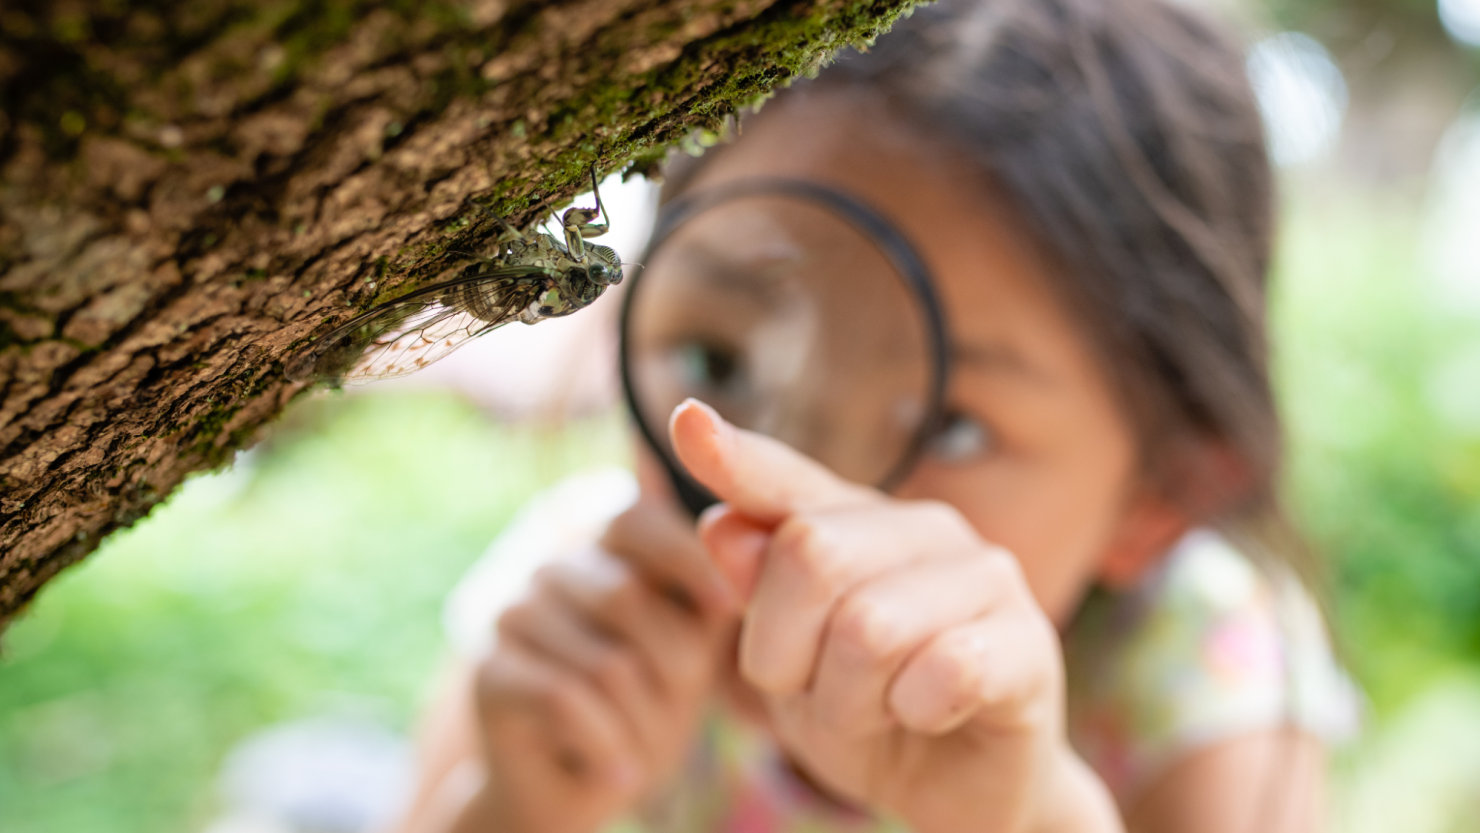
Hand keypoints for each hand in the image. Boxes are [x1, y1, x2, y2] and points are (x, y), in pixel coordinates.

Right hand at [467, 495, 737, 832]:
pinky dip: (606, 746)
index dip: (683, 557)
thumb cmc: (645, 706)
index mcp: (597, 543)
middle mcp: (546, 566)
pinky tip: (620, 776)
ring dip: (642, 724)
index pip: (634, 519)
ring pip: (604, 662)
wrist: (573, 789)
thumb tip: (733, 548)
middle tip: (682, 713)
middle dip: (675, 669)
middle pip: (626, 595)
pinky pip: (565, 699)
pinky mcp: (487, 672)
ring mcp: (509, 613)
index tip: (726, 608)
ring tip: (644, 751)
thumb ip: (705, 597)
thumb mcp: (689, 648)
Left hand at [671, 399, 1122, 832]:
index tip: (687, 421)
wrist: (956, 791)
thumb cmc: (866, 712)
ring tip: (874, 712)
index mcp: (856, 523)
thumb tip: (719, 525)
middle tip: (813, 691)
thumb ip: (757, 595)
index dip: (737, 457)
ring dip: (848, 701)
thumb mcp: (788, 665)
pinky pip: (944, 670)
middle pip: (811, 552)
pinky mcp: (1028, 640)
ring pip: (869, 627)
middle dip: (784, 650)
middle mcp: (924, 529)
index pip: (786, 481)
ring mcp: (984, 576)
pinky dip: (913, 712)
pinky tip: (927, 717)